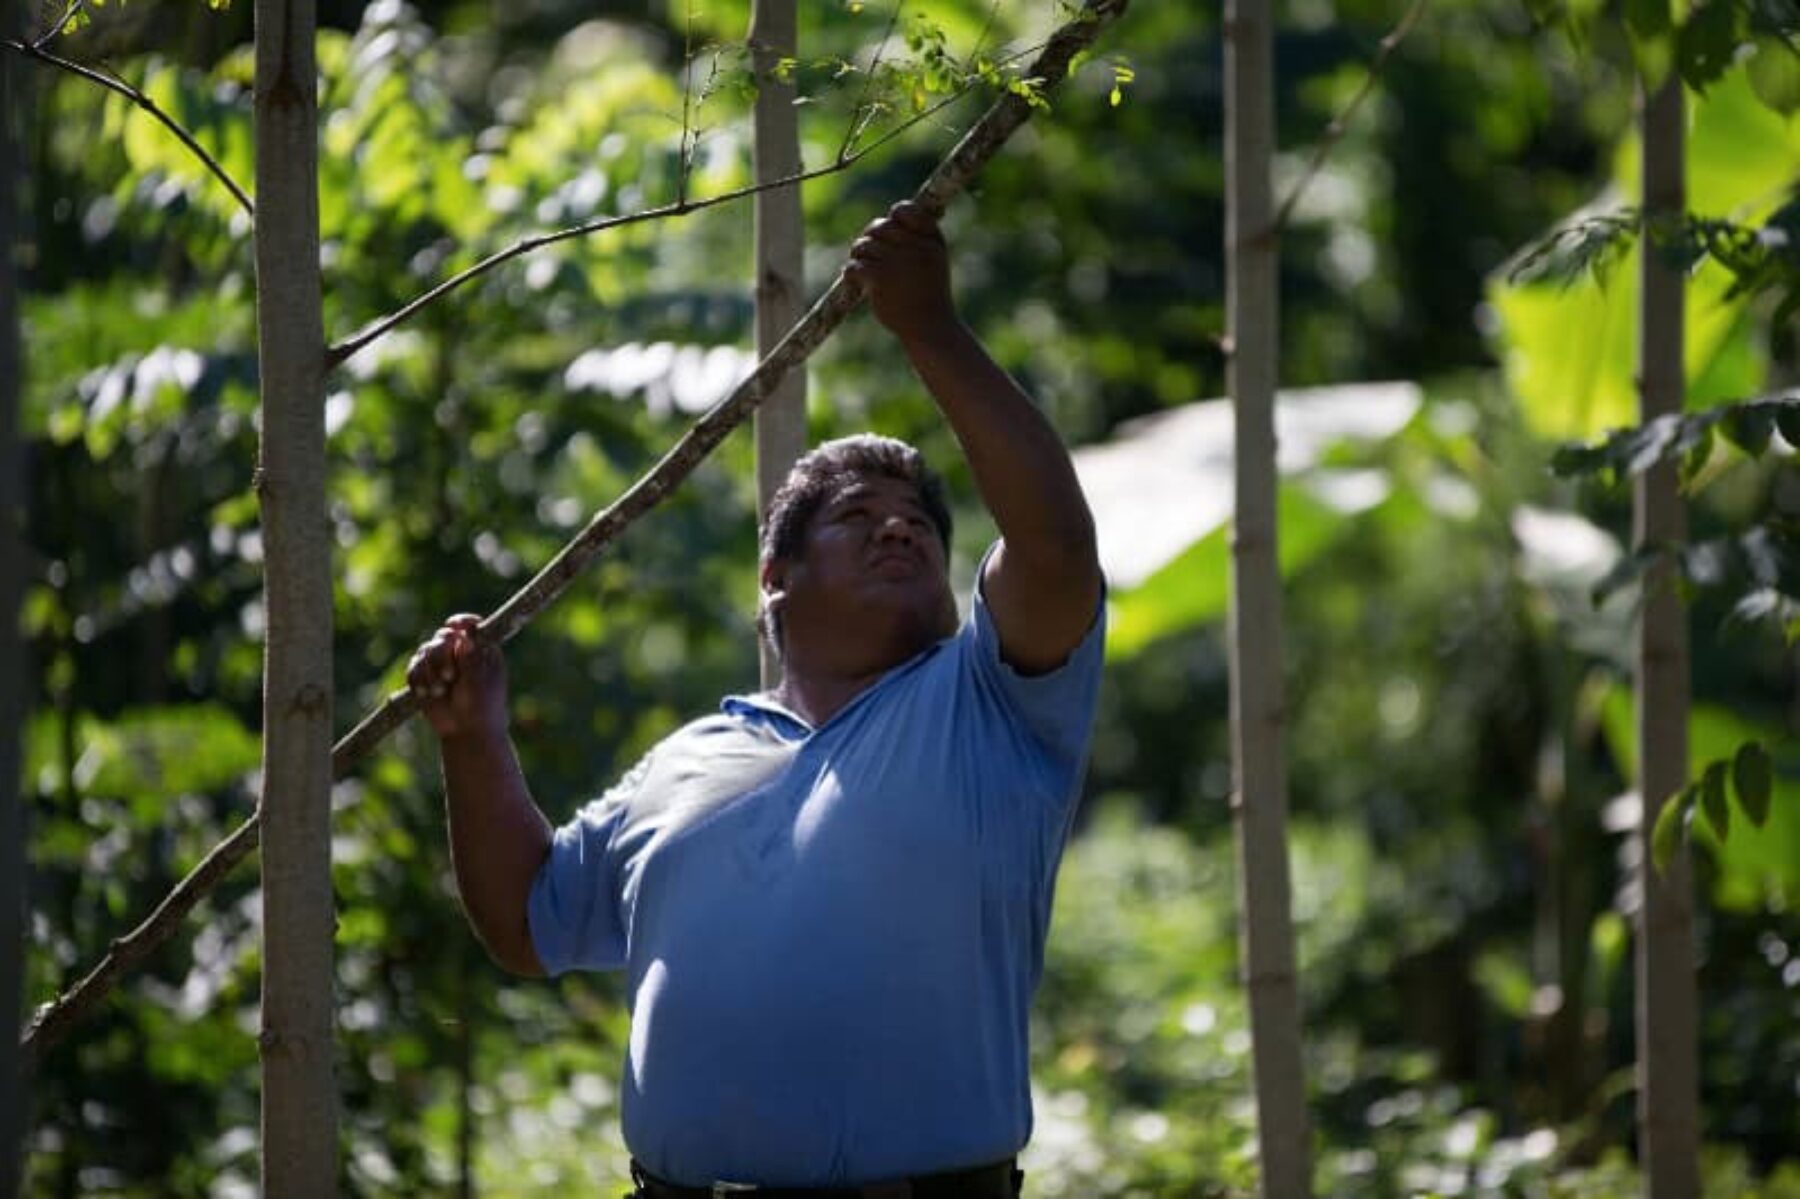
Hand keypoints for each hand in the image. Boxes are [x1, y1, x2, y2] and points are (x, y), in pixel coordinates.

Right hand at [407, 614, 509, 740]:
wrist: (466, 732)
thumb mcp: (479, 682)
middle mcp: (460, 651)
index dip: (461, 622)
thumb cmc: (482, 707)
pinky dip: (418, 680)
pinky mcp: (425, 675)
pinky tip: (426, 695)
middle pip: (442, 636)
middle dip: (441, 655)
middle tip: (449, 676)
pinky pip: (413, 668)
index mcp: (481, 648)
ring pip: (424, 650)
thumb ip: (471, 659)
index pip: (471, 625)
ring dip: (429, 671)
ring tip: (439, 691)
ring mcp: (441, 662)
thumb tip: (466, 636)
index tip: (453, 626)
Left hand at [844, 201, 958, 344]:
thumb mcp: (934, 263)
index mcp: (931, 240)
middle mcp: (916, 247)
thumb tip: (881, 224)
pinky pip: (855, 265)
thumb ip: (916, 241)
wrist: (931, 329)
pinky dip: (852, 274)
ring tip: (864, 271)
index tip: (890, 229)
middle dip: (869, 238)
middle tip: (866, 253)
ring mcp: (899, 261)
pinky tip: (857, 283)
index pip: (905, 210)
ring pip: (863, 245)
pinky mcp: (881, 278)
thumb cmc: (930, 297)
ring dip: (858, 257)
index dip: (893, 215)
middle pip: (879, 227)